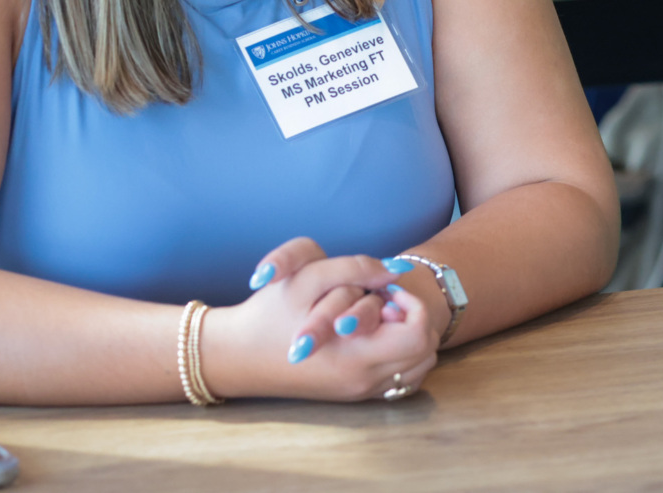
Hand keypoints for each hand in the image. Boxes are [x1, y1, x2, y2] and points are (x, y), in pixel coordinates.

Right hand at [199, 237, 440, 401]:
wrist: (237, 356)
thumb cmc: (269, 314)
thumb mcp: (308, 277)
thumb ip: (356, 267)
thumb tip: (397, 270)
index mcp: (356, 357)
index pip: (419, 334)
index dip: (410, 304)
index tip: (384, 290)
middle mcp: (363, 381)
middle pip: (425, 351)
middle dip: (411, 318)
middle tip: (381, 302)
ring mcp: (359, 392)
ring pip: (417, 366)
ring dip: (407, 336)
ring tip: (375, 319)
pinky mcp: (352, 395)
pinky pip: (399, 378)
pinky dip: (398, 354)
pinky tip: (371, 336)